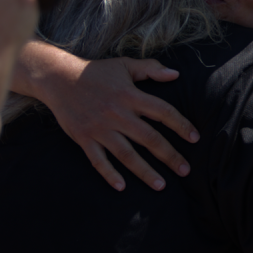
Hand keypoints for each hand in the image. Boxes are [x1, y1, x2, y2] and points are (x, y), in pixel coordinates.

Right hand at [42, 57, 198, 191]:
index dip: (181, 125)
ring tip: (161, 185)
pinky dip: (109, 174)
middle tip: (185, 170)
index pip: (162, 112)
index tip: (195, 138)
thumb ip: (151, 69)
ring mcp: (100, 128)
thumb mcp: (124, 65)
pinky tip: (122, 187)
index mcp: (130, 95)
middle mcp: (117, 114)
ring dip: (144, 171)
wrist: (58, 78)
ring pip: (126, 154)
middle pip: (149, 138)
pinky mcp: (84, 138)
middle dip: (169, 155)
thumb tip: (176, 74)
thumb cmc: (96, 72)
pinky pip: (98, 160)